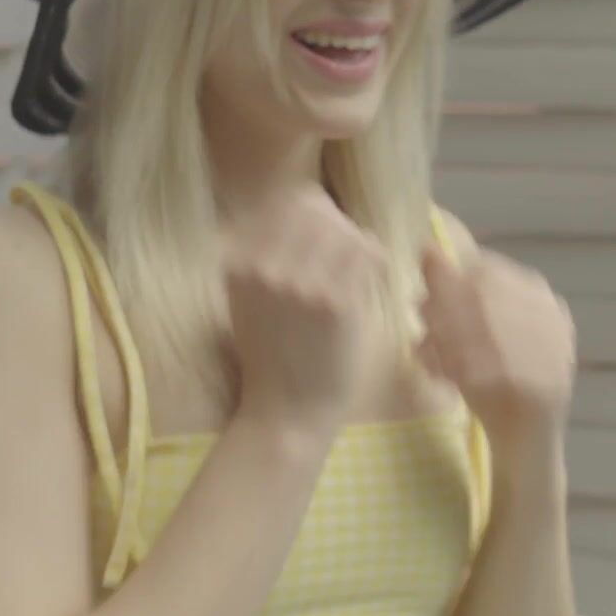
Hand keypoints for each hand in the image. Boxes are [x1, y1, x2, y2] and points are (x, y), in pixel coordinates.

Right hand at [224, 185, 386, 444]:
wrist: (286, 412)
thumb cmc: (272, 357)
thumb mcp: (247, 299)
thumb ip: (264, 255)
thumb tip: (308, 206)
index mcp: (238, 262)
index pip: (288, 203)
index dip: (316, 215)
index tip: (327, 240)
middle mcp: (263, 266)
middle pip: (317, 209)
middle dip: (340, 228)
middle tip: (349, 257)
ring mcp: (298, 283)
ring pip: (345, 229)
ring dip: (359, 246)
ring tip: (360, 273)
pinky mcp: (334, 303)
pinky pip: (368, 255)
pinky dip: (377, 264)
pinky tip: (374, 283)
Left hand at [412, 239, 576, 449]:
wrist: (524, 446)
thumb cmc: (493, 385)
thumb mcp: (467, 335)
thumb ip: (452, 295)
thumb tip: (427, 249)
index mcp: (539, 296)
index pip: (486, 271)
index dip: (446, 284)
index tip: (422, 308)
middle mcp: (554, 318)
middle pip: (486, 297)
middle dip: (444, 311)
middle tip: (422, 330)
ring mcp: (557, 351)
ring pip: (488, 329)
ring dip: (448, 341)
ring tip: (427, 357)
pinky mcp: (550, 387)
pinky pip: (499, 368)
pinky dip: (465, 370)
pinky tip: (446, 379)